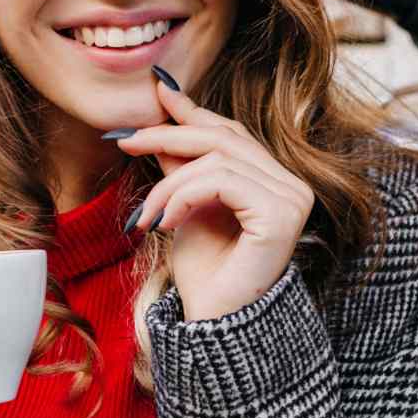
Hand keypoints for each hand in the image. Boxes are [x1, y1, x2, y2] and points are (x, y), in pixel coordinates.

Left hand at [113, 74, 315, 320]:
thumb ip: (183, 158)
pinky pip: (221, 181)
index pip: (231, 132)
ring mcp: (292, 200)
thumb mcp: (186, 203)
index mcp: (275, 181)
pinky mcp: (281, 215)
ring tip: (146, 215)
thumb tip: (165, 102)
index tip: (155, 94)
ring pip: (217, 159)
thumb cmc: (204, 271)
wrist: (212, 323)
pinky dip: (183, 196)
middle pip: (224, 137)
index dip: (191, 112)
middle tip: (125, 142)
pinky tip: (165, 222)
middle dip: (168, 135)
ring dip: (168, 183)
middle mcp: (292, 186)